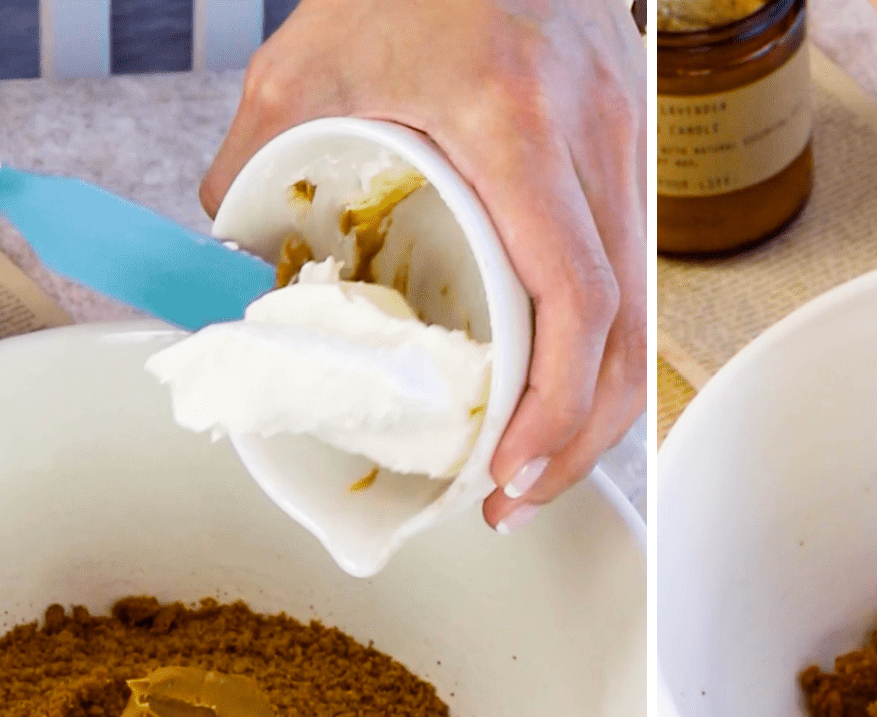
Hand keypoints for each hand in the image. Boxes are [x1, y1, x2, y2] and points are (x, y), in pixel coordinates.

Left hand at [201, 0, 645, 532]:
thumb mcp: (304, 61)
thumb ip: (253, 166)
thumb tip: (234, 273)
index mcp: (517, 126)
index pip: (573, 296)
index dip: (554, 404)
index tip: (507, 468)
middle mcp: (593, 139)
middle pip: (627, 327)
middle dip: (580, 435)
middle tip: (515, 495)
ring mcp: (626, 142)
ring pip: (642, 307)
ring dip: (596, 400)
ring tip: (533, 460)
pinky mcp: (630, 148)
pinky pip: (633, 269)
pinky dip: (601, 344)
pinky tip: (556, 381)